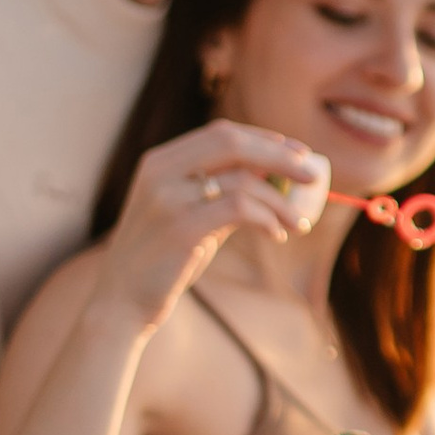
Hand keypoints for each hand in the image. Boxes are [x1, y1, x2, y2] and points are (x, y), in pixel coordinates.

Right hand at [93, 123, 329, 329]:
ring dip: (280, 202)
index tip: (297, 154)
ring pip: (242, 180)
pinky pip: (240, 209)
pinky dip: (268, 219)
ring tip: (297, 222)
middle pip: (233, 143)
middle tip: (313, 175)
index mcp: (160, 161)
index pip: (222, 133)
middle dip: (280, 156)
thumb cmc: (162, 259)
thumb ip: (224, 190)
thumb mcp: (190, 214)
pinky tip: (277, 235)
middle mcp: (161, 171)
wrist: (121, 301)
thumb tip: (276, 172)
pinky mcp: (180, 228)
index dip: (264, 139)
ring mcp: (168, 198)